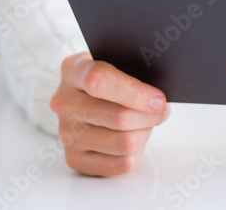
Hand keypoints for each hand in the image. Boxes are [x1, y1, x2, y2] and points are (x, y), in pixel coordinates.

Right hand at [50, 52, 170, 176]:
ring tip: (146, 122)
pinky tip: (135, 136)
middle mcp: (64, 102)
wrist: (86, 97)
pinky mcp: (75, 158)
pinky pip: (121, 163)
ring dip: (145, 133)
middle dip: (150, 116)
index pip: (99, 80)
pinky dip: (137, 151)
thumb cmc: (110, 79)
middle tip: (161, 109)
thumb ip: (134, 72)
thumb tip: (159, 99)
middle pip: (119, 117)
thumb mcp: (116, 62)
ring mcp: (66, 133)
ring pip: (124, 142)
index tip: (158, 99)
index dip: (134, 92)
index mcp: (73, 70)